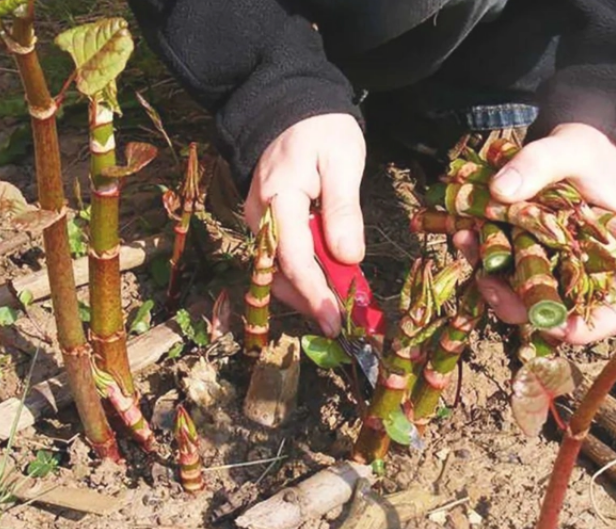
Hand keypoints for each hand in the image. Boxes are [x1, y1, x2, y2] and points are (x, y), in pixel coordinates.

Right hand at [244, 113, 365, 336]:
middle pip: (279, 274)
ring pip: (278, 271)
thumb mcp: (342, 162)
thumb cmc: (321, 130)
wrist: (291, 107)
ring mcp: (261, 222)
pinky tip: (328, 286)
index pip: (293, 259)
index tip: (337, 321)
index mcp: (277, 200)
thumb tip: (347, 258)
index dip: (315, 294)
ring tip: (340, 310)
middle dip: (310, 303)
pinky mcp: (269, 225)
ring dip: (306, 294)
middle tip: (343, 325)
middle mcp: (260, 217)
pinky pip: (281, 259)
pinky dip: (304, 277)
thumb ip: (343, 210)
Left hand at [454, 123, 615, 343]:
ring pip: (521, 294)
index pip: (613, 313)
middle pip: (555, 312)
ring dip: (491, 281)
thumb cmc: (595, 155)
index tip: (554, 326)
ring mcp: (551, 271)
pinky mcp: (524, 258)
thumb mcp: (575, 149)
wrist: (579, 146)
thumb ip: (541, 164)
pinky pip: (502, 269)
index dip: (586, 330)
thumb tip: (500, 190)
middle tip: (487, 282)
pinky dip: (482, 257)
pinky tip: (465, 233)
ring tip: (466, 241)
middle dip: (516, 304)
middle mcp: (584, 276)